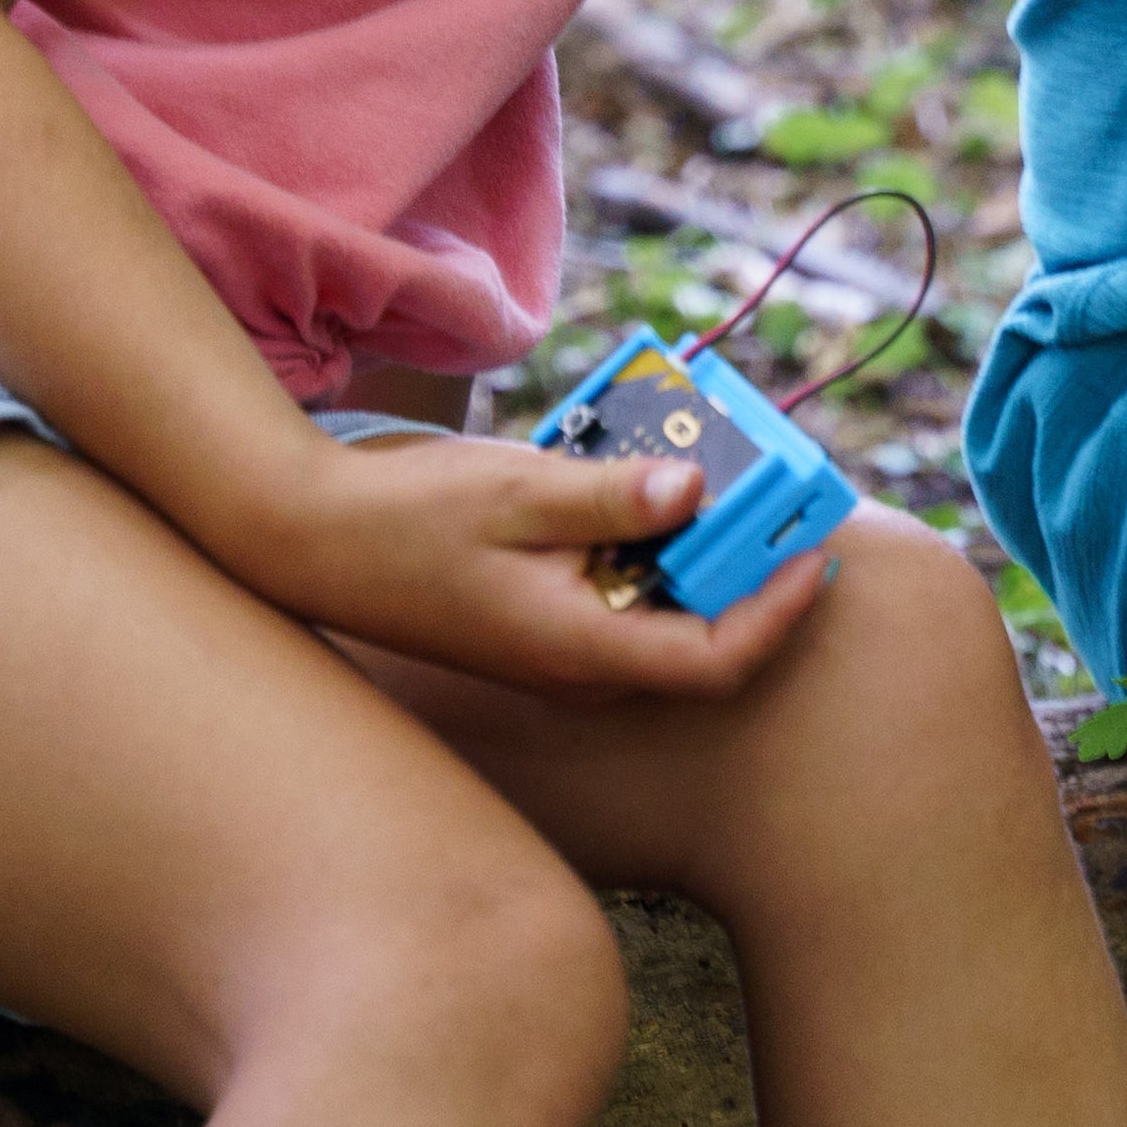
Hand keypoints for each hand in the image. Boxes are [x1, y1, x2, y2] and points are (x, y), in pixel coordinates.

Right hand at [239, 429, 832, 699]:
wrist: (308, 539)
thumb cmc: (404, 519)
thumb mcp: (516, 491)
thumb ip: (611, 495)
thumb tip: (698, 490)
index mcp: (581, 647)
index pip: (716, 660)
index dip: (780, 611)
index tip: (817, 548)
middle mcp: (580, 661)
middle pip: (702, 634)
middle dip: (751, 562)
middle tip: (785, 485)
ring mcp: (559, 644)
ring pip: (663, 606)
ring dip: (701, 542)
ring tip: (727, 465)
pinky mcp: (542, 616)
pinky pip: (621, 586)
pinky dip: (650, 535)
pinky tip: (646, 471)